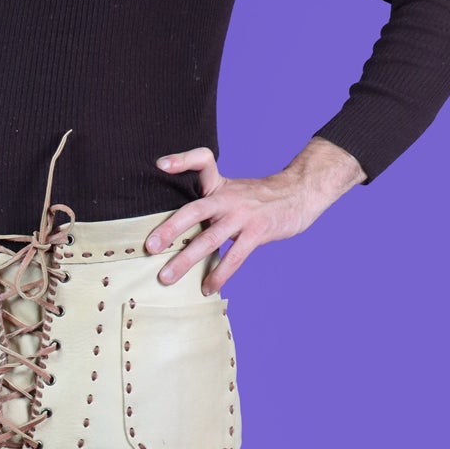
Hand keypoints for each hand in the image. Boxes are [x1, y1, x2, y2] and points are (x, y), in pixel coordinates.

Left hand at [144, 138, 364, 292]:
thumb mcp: (233, 190)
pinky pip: (234, 257)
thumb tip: (177, 225)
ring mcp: (243, 216)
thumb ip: (209, 202)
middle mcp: (229, 198)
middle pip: (194, 210)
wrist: (300, 194)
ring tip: (166, 277)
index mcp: (221, 185)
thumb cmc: (260, 198)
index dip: (182, 160)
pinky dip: (219, 274)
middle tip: (149, 247)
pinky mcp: (257, 232)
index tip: (161, 165)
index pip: (202, 161)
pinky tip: (206, 288)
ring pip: (210, 239)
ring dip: (186, 260)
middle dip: (169, 229)